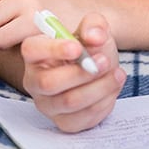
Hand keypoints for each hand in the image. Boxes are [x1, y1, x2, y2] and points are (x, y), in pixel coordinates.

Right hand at [22, 13, 125, 131]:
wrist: (101, 68)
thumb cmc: (91, 47)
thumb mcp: (95, 29)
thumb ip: (95, 26)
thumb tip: (95, 37)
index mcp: (36, 53)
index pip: (31, 50)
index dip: (52, 49)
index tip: (77, 48)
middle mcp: (35, 80)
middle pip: (48, 83)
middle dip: (80, 73)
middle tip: (104, 61)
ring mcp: (47, 104)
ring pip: (69, 102)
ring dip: (98, 88)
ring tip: (117, 74)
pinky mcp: (64, 122)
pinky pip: (82, 118)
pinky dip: (103, 103)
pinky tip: (112, 89)